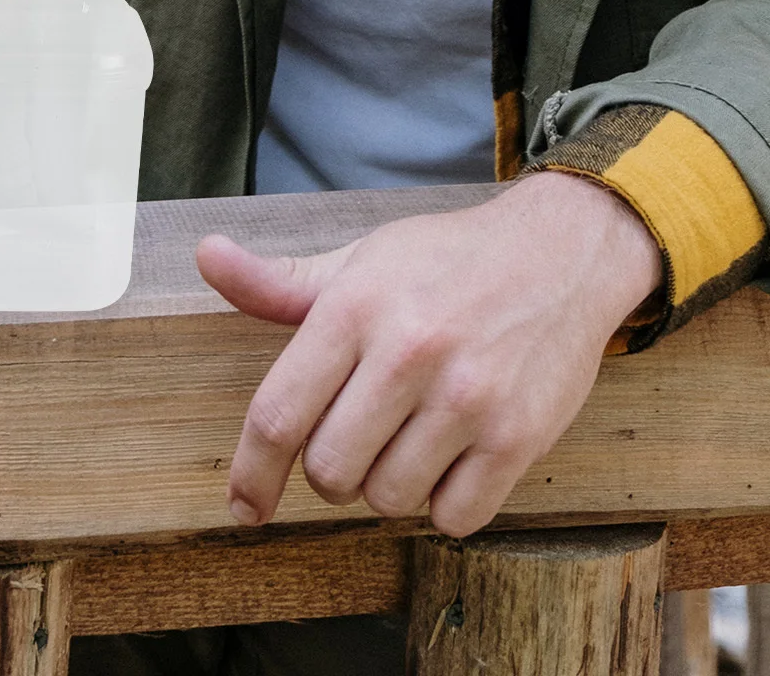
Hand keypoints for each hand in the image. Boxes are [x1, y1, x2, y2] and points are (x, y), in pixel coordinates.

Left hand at [196, 171, 661, 537]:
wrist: (563, 251)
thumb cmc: (450, 260)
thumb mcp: (362, 260)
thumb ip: (280, 282)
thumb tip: (206, 257)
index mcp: (356, 307)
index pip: (277, 416)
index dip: (250, 475)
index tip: (244, 507)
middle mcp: (408, 351)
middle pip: (329, 472)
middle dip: (335, 469)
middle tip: (363, 434)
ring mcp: (467, 396)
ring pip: (388, 500)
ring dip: (392, 484)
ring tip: (416, 434)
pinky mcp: (519, 435)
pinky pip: (454, 518)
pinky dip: (449, 502)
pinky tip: (458, 454)